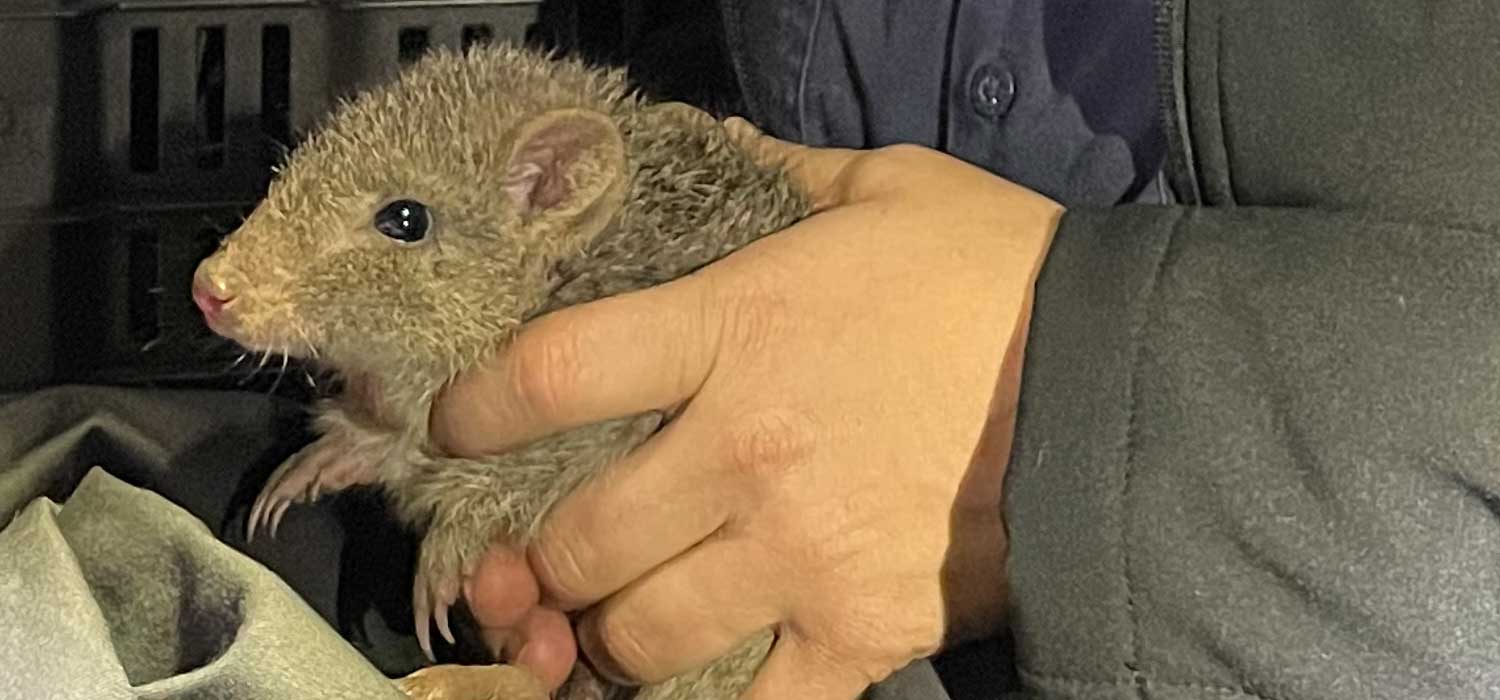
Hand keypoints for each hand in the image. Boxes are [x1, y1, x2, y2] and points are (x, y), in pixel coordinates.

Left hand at [429, 119, 1062, 696]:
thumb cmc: (1003, 277)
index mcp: (736, 329)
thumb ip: (779, 171)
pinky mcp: (863, 631)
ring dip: (609, 639)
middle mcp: (746, 451)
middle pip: (578, 540)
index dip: (477, 410)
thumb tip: (706, 144)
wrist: (1133, 380)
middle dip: (542, 560)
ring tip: (616, 626)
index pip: (550, 375)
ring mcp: (801, 553)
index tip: (460, 428)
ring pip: (641, 635)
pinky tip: (697, 686)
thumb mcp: (889, 190)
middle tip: (546, 558)